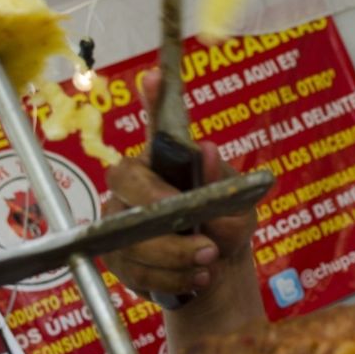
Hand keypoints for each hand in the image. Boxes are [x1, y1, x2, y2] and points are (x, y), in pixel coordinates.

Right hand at [102, 69, 255, 297]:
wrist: (216, 269)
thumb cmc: (225, 226)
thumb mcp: (239, 209)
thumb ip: (223, 185)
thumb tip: (205, 150)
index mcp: (169, 159)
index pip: (157, 123)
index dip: (153, 99)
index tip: (156, 75)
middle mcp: (136, 181)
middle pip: (124, 180)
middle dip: (160, 209)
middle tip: (202, 236)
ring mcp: (119, 216)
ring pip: (129, 231)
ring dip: (174, 254)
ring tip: (209, 261)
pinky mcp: (114, 253)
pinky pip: (133, 266)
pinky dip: (169, 277)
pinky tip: (195, 277)